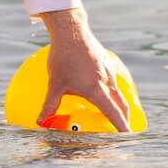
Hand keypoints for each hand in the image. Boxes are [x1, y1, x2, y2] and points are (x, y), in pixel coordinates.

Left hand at [35, 8, 131, 131]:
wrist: (72, 31)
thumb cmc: (63, 57)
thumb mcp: (55, 83)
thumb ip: (50, 104)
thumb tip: (40, 121)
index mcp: (97, 90)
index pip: (114, 113)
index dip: (121, 127)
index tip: (127, 137)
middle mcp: (107, 81)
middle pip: (122, 105)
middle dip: (124, 120)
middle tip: (124, 131)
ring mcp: (109, 71)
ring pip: (119, 93)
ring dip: (120, 106)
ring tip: (116, 114)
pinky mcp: (106, 63)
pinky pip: (114, 82)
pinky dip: (114, 93)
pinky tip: (103, 91)